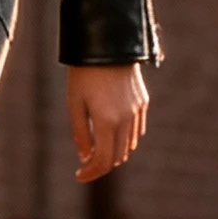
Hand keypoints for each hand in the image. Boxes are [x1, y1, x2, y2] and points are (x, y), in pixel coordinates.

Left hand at [66, 63, 148, 181]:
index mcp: (107, 122)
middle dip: (101, 164)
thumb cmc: (84, 73)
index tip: (78, 175)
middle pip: (117, 157)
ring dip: (113, 152)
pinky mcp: (143, 103)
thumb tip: (84, 156)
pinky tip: (111, 132)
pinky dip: (124, 138)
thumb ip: (79, 132)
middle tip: (85, 162)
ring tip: (96, 147)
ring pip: (129, 146)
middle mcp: (126, 120)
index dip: (90, 173)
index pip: (102, 161)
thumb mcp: (74, 103)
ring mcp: (137, 112)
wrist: (107, 44)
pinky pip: (136, 130)